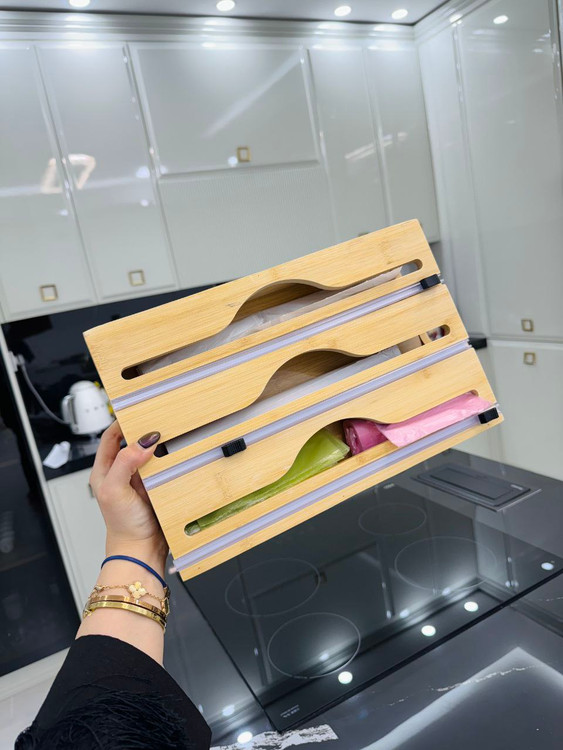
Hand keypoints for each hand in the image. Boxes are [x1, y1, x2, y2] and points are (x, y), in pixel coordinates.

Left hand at [89, 420, 167, 573]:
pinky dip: (171, 459)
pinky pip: (165, 466)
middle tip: (158, 418)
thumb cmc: (122, 525)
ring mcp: (141, 479)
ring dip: (160, 445)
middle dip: (144, 430)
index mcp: (105, 470)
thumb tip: (142, 441)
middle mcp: (123, 472)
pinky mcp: (157, 486)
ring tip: (169, 433)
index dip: (122, 422)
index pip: (111, 436)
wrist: (142, 549)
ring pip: (151, 453)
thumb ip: (125, 463)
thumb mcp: (114, 490)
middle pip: (133, 442)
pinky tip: (177, 455)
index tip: (136, 411)